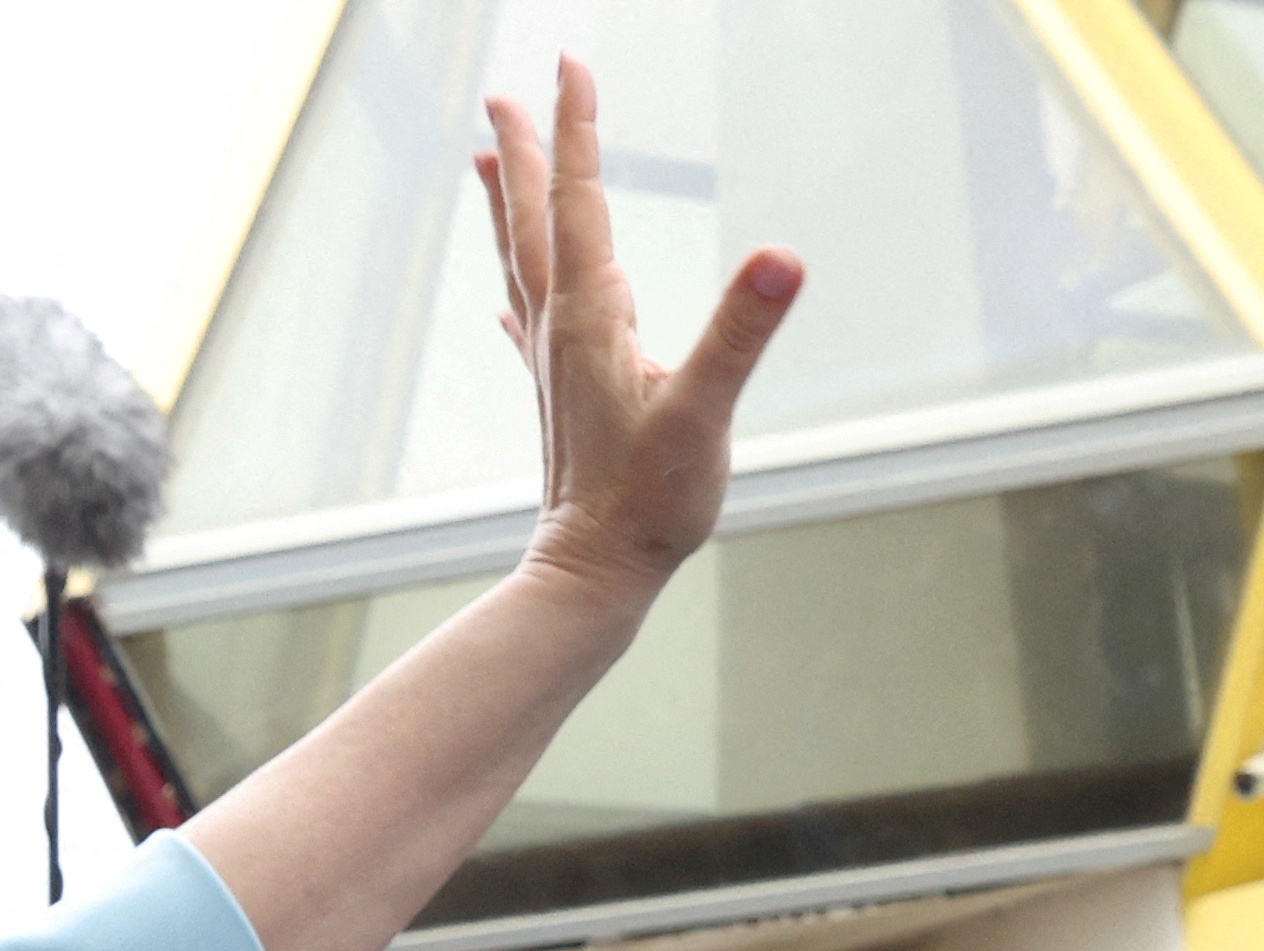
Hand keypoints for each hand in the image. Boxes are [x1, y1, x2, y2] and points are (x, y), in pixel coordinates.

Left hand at [477, 60, 801, 607]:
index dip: (578, 129)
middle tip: (499, 95)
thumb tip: (780, 261)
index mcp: (592, 318)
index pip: (582, 200)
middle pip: (534, 221)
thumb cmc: (649, 504)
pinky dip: (518, 287)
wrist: (593, 574)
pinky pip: (530, 320)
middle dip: (521, 153)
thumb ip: (740, 336)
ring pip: (525, 261)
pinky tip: (506, 293)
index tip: (569, 64)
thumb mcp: (705, 415)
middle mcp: (561, 329)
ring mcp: (555, 360)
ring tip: (484, 161)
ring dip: (509, 206)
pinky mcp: (560, 393)